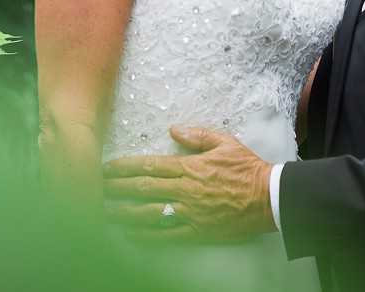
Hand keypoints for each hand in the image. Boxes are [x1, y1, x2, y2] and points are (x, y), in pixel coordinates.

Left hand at [103, 126, 275, 243]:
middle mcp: (185, 190)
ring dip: (125, 212)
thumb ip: (197, 135)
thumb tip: (173, 128)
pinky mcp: (197, 232)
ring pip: (149, 213)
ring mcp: (190, 212)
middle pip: (143, 189)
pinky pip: (166, 235)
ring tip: (105, 212)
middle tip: (97, 189)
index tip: (108, 167)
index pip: (150, 166)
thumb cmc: (247, 168)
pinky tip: (130, 234)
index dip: (126, 167)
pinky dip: (146, 236)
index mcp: (190, 166)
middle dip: (118, 188)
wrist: (267, 197)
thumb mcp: (224, 142)